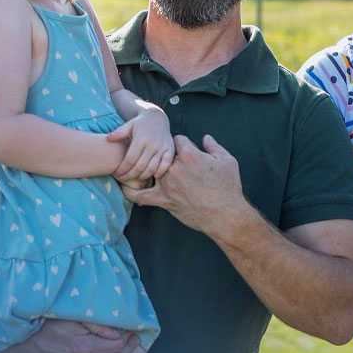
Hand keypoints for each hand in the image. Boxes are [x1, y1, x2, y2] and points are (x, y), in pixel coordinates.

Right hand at [4, 319, 139, 352]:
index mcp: (84, 346)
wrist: (21, 340)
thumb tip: (118, 333)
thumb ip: (96, 325)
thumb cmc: (46, 324)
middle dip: (129, 352)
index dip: (127, 339)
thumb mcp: (71, 318)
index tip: (131, 333)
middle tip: (136, 344)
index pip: (116, 345)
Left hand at [106, 108, 173, 181]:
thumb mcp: (128, 125)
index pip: (130, 159)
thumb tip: (108, 138)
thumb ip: (119, 132)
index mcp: (140, 139)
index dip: (123, 169)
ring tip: (134, 178)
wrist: (157, 117)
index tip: (117, 174)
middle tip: (122, 179)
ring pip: (152, 168)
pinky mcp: (170, 149)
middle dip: (129, 175)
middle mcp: (152, 144)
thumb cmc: (139, 124)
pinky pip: (166, 164)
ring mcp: (162, 147)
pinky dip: (160, 172)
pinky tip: (153, 176)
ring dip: (142, 176)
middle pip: (140, 166)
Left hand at [121, 134, 242, 234]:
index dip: (180, 144)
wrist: (226, 214)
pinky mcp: (163, 200)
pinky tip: (124, 187)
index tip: (182, 149)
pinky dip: (131, 191)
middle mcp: (175, 168)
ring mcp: (167, 184)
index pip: (177, 140)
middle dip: (163, 155)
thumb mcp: (227, 161)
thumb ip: (214, 147)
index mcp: (190, 155)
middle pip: (161, 154)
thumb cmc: (228, 187)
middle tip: (165, 159)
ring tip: (140, 166)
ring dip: (146, 168)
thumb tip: (206, 138)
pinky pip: (141, 195)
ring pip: (149, 170)